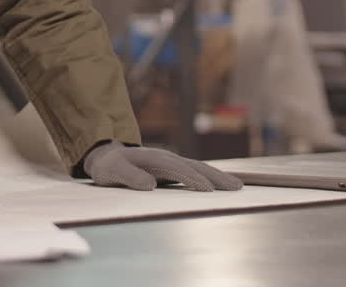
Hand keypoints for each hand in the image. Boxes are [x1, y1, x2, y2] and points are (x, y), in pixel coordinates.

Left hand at [83, 143, 242, 191]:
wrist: (108, 156)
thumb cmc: (110, 166)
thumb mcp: (113, 171)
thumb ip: (130, 177)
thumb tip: (150, 185)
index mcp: (153, 158)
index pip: (177, 169)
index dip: (192, 179)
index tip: (208, 190)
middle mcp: (167, 157)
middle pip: (195, 166)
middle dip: (215, 176)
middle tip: (235, 187)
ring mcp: (172, 161)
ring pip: (199, 167)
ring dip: (218, 176)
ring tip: (237, 186)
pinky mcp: (174, 168)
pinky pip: (196, 171)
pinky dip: (211, 176)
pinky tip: (222, 184)